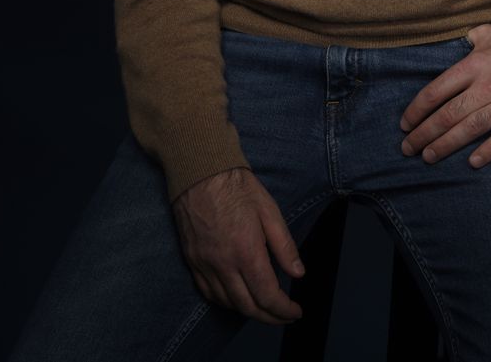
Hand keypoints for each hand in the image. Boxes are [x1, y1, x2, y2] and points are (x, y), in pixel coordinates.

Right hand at [172, 167, 304, 323]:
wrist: (200, 172)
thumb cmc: (236, 186)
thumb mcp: (269, 210)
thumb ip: (284, 245)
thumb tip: (298, 273)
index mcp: (246, 251)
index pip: (267, 295)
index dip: (284, 310)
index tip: (295, 311)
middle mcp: (223, 264)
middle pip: (248, 306)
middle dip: (270, 317)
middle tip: (284, 315)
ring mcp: (205, 265)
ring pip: (227, 304)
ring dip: (249, 311)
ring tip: (265, 307)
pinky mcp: (192, 261)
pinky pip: (209, 293)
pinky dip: (226, 302)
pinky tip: (237, 297)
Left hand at [399, 24, 490, 168]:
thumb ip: (471, 39)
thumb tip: (456, 42)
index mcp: (475, 64)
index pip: (437, 90)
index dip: (418, 109)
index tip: (405, 124)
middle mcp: (488, 85)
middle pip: (449, 113)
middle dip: (424, 133)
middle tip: (407, 148)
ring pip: (471, 127)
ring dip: (446, 144)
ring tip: (428, 157)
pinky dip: (489, 150)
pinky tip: (473, 163)